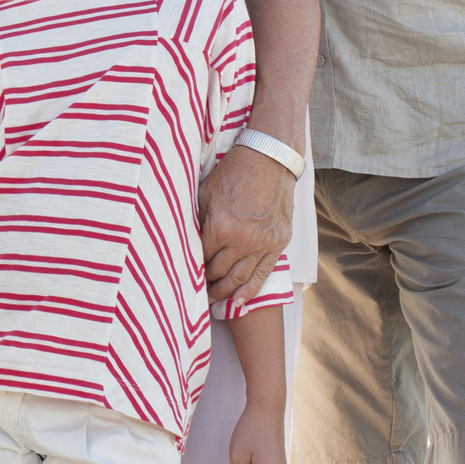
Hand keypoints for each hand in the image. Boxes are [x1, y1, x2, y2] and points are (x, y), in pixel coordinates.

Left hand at [200, 146, 293, 301]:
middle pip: (219, 271)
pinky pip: (263, 273)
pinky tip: (240, 303)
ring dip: (225, 292)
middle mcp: (242, 240)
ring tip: (214, 302)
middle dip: (206, 283)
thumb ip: (198, 220)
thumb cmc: (233, 173)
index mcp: (219, 227)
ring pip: (240, 278)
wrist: (269, 160)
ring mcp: (262, 243)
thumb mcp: (206, 193)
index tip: (186, 275)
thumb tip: (188, 242)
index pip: (202, 257)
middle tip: (197, 293)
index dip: (192, 267)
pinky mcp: (278, 243)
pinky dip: (251, 291)